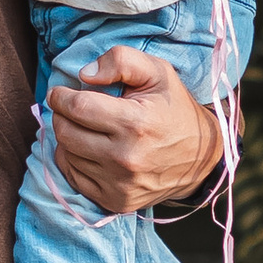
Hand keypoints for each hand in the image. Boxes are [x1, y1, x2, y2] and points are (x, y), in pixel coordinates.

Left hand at [48, 45, 226, 214]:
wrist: (202, 157)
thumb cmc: (175, 109)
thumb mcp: (158, 72)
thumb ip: (121, 61)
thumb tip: (84, 74)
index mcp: (136, 124)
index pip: (77, 107)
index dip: (61, 96)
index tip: (60, 92)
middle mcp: (125, 158)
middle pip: (65, 132)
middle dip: (61, 115)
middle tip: (70, 107)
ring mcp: (120, 184)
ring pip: (67, 154)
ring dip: (68, 137)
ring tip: (86, 127)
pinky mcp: (115, 201)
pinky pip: (74, 177)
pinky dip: (73, 160)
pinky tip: (88, 148)